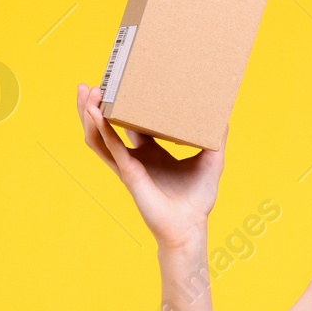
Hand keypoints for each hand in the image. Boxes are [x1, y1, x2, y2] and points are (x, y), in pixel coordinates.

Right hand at [76, 81, 224, 249]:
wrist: (190, 226)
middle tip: (92, 84)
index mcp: (151, 152)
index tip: (120, 83)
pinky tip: (96, 114)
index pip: (131, 123)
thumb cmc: (197, 198)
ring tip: (87, 93)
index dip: (123, 105)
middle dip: (95, 106)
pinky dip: (102, 131)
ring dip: (89, 115)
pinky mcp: (129, 173)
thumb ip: (216, 138)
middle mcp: (135, 156)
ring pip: (98, 137)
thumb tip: (224, 115)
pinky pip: (110, 149)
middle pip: (106, 127)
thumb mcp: (211, 160)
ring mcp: (128, 165)